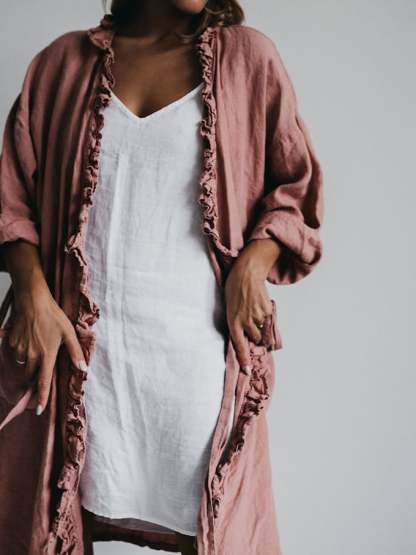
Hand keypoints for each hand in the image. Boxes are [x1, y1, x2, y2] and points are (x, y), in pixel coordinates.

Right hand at [7, 276, 86, 415]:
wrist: (32, 301)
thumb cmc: (53, 315)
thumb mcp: (69, 333)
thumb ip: (75, 352)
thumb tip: (83, 369)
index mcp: (47, 355)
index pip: (43, 381)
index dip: (41, 397)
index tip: (39, 410)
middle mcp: (32, 356)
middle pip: (32, 375)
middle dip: (36, 376)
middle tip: (42, 366)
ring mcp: (20, 350)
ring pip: (24, 365)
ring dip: (30, 364)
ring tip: (37, 350)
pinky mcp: (12, 343)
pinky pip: (16, 354)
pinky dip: (22, 352)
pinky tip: (29, 340)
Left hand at [224, 238, 280, 373]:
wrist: (246, 272)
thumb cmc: (234, 289)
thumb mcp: (230, 308)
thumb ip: (237, 322)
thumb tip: (246, 335)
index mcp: (232, 321)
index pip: (239, 345)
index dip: (244, 359)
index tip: (248, 371)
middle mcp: (245, 321)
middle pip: (254, 338)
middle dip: (254, 335)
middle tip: (251, 323)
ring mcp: (257, 316)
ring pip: (262, 329)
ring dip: (260, 325)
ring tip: (253, 310)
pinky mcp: (266, 310)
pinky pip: (268, 319)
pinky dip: (265, 315)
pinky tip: (258, 304)